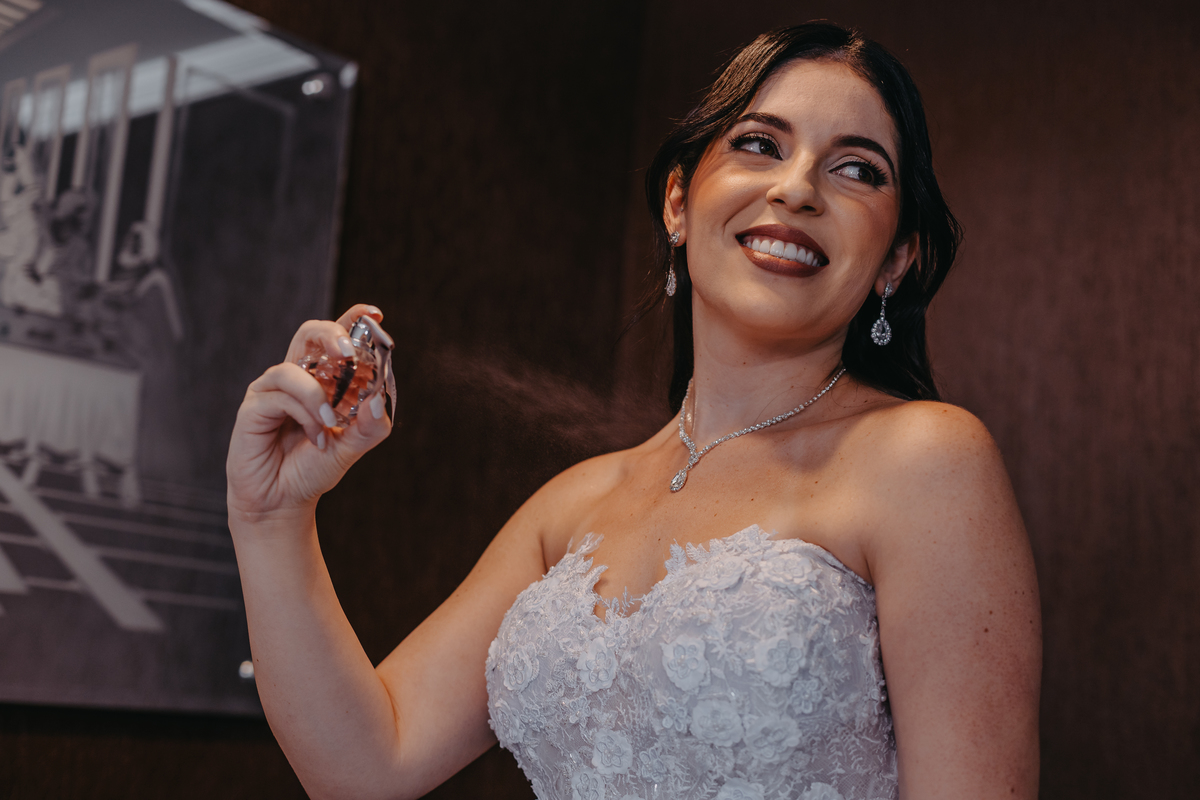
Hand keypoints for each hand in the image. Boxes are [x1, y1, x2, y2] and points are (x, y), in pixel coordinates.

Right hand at [226, 304, 392, 523]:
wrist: (283, 502)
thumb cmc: (313, 469)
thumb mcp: (352, 447)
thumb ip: (371, 425)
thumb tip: (379, 400)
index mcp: (321, 379)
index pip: (335, 339)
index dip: (353, 319)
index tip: (375, 313)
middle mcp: (296, 377)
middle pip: (309, 333)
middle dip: (331, 334)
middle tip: (349, 353)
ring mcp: (272, 390)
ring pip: (294, 368)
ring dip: (318, 396)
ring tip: (330, 424)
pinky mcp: (254, 407)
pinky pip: (281, 396)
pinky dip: (304, 414)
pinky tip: (316, 437)